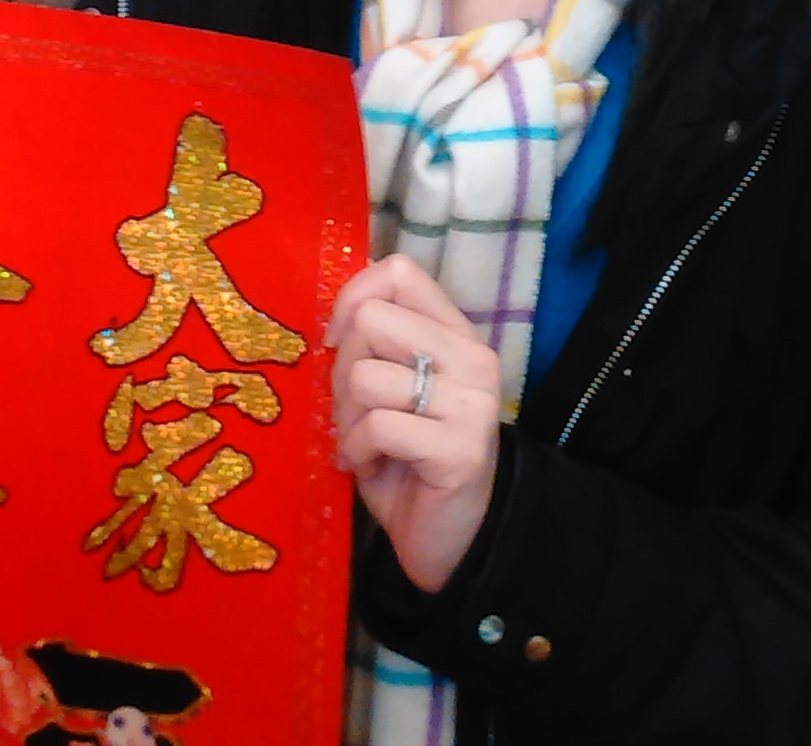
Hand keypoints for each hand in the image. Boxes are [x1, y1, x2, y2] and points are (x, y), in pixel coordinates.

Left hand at [326, 255, 500, 594]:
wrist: (452, 537)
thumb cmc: (408, 459)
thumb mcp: (389, 390)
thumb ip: (374, 346)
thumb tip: (337, 309)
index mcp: (454, 334)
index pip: (400, 272)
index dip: (352, 299)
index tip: (339, 343)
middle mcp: (472, 358)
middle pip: (371, 321)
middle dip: (343, 370)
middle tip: (355, 412)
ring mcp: (471, 402)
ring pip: (365, 376)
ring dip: (347, 418)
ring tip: (364, 443)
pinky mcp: (460, 447)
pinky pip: (378, 426)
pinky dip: (358, 451)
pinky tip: (371, 467)